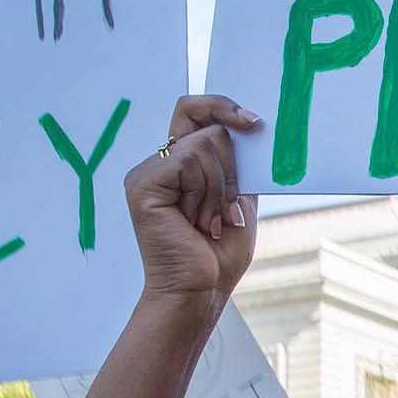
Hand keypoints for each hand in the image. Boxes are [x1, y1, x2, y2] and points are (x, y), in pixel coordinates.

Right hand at [127, 95, 258, 303]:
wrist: (201, 290)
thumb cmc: (219, 253)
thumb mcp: (240, 197)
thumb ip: (239, 162)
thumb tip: (253, 122)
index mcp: (180, 164)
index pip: (195, 111)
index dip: (223, 107)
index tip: (254, 122)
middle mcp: (160, 164)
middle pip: (209, 127)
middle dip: (232, 169)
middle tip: (227, 210)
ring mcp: (147, 172)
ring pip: (205, 145)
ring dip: (220, 190)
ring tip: (209, 223)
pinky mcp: (142, 183)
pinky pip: (189, 161)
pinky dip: (205, 194)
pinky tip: (195, 223)